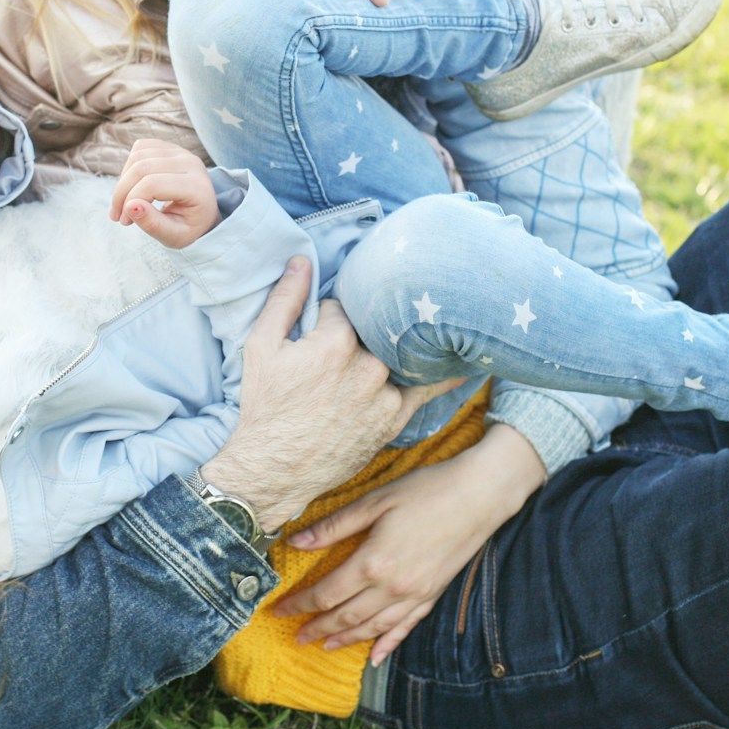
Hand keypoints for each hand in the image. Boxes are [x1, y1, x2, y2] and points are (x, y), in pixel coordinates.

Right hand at [107, 138, 220, 247]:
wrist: (201, 215)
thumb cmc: (188, 228)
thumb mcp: (173, 237)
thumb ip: (153, 224)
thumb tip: (130, 206)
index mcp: (196, 187)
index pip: (152, 184)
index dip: (131, 201)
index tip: (124, 221)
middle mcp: (191, 163)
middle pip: (142, 167)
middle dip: (122, 192)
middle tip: (118, 215)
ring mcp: (181, 152)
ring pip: (137, 156)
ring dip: (123, 181)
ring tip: (124, 203)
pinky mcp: (171, 148)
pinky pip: (140, 148)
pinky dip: (129, 168)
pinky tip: (132, 187)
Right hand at [200, 259, 464, 530]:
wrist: (274, 469)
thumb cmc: (265, 407)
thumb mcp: (261, 346)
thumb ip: (285, 299)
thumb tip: (302, 260)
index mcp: (336, 341)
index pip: (344, 307)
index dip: (328, 317)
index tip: (316, 334)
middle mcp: (368, 365)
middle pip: (375, 328)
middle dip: (363, 330)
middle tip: (345, 346)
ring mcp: (385, 393)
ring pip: (397, 353)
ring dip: (397, 347)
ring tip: (411, 335)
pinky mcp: (395, 417)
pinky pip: (426, 390)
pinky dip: (443, 376)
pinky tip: (466, 364)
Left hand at [273, 423, 546, 664]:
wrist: (479, 496)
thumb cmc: (426, 491)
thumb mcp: (374, 501)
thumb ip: (334, 526)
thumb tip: (296, 541)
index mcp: (372, 562)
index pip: (327, 593)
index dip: (300, 605)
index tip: (279, 611)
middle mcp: (392, 587)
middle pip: (347, 617)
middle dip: (318, 628)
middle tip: (296, 638)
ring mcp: (415, 595)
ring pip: (373, 628)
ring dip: (346, 640)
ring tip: (325, 646)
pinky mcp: (433, 595)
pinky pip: (406, 627)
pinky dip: (388, 644)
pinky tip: (375, 656)